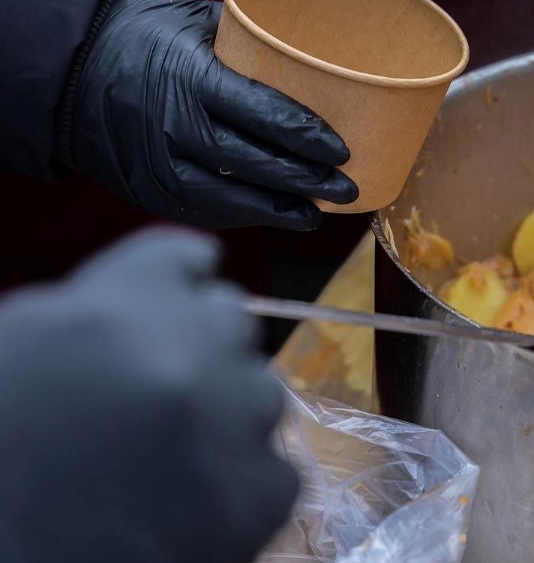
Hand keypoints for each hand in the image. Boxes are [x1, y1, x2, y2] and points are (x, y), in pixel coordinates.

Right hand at [0, 228, 297, 562]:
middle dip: (197, 349)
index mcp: (121, 302)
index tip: (170, 301)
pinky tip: (186, 504)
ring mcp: (232, 421)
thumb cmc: (0, 448)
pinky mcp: (260, 494)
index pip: (184, 258)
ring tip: (164, 457)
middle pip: (228, 319)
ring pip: (260, 392)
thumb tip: (179, 275)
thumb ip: (100, 300)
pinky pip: (275, 469)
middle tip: (153, 397)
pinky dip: (239, 486)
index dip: (172, 286)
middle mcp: (190, 348)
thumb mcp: (22, 343)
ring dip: (224, 415)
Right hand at [61, 0, 357, 230]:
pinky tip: (276, 214)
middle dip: (304, 180)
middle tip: (346, 188)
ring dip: (279, 209)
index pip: (259, 112)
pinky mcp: (148, 191)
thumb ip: (248, 39)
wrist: (67, 69)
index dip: (305, 135)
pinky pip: (205, 210)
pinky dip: (245, 216)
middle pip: (251, 162)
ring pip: (229, 198)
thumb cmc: (142, 35)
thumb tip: (315, 53)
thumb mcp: (193, 20)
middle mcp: (171, 125)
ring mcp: (157, 164)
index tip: (342, 149)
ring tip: (318, 212)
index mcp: (189, 77)